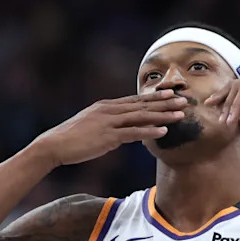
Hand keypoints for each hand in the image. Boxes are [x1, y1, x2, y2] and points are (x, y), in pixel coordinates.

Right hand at [36, 90, 186, 165]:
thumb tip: (122, 133)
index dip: (156, 98)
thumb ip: (109, 126)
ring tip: (181, 114)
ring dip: (163, 115)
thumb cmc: (72, 139)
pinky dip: (149, 131)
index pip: (136, 100)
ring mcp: (109, 122)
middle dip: (165, 103)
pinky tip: (163, 131)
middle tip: (185, 101)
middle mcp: (110, 110)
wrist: (54, 145)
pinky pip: (133, 133)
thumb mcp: (92, 127)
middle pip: (143, 105)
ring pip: (142, 117)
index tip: (172, 95)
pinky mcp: (108, 136)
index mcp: (107, 107)